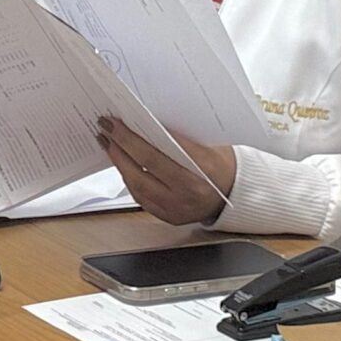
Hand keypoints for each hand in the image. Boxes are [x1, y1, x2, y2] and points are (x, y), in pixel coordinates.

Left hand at [97, 119, 234, 228]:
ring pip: (138, 186)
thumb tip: (141, 125)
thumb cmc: (220, 165)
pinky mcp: (169, 218)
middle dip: (120, 147)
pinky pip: (141, 199)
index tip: (115, 123)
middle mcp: (188, 193)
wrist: (234, 193)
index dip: (132, 138)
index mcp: (201, 171)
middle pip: (144, 169)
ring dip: (120, 163)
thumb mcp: (206, 146)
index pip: (157, 152)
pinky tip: (122, 165)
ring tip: (109, 144)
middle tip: (105, 129)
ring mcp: (177, 209)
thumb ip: (176, 139)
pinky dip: (129, 180)